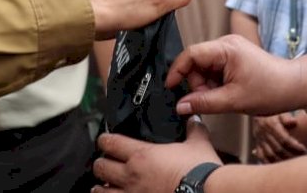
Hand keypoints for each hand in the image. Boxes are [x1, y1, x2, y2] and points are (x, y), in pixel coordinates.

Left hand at [94, 120, 220, 192]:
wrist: (206, 192)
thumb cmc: (199, 173)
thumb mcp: (198, 145)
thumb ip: (193, 130)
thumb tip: (194, 120)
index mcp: (142, 155)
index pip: (111, 142)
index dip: (105, 139)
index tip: (105, 139)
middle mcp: (132, 175)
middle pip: (101, 166)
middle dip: (101, 163)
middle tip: (105, 162)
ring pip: (101, 190)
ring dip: (102, 186)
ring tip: (104, 185)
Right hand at [166, 34, 301, 116]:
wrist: (294, 86)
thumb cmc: (271, 89)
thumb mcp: (233, 100)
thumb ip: (204, 103)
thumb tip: (181, 106)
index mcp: (226, 48)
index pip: (191, 54)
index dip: (177, 70)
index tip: (170, 87)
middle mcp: (227, 44)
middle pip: (196, 62)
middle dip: (197, 83)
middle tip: (208, 100)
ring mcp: (231, 50)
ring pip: (205, 68)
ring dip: (206, 85)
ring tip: (223, 98)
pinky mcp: (234, 58)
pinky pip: (214, 70)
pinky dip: (215, 84)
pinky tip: (226, 93)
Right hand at [251, 113, 306, 162]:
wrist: (258, 108)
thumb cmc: (275, 109)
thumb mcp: (281, 109)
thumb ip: (287, 117)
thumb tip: (293, 123)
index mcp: (271, 124)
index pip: (284, 139)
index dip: (295, 146)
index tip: (304, 150)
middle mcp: (264, 132)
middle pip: (278, 149)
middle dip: (291, 155)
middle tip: (302, 158)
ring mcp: (259, 139)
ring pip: (270, 155)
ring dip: (282, 160)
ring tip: (293, 162)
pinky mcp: (257, 143)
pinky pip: (261, 156)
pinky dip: (269, 162)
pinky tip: (279, 165)